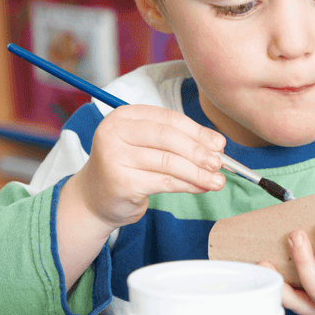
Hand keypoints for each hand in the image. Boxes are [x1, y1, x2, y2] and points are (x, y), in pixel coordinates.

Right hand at [73, 104, 226, 230]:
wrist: (94, 198)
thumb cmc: (127, 167)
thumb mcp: (147, 145)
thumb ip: (176, 141)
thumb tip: (216, 146)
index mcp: (124, 116)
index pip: (168, 119)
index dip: (197, 131)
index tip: (219, 144)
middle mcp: (115, 132)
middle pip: (168, 138)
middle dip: (199, 151)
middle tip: (220, 163)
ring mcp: (115, 157)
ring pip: (168, 162)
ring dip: (198, 172)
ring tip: (217, 180)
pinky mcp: (121, 182)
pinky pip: (164, 182)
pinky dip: (187, 185)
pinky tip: (200, 187)